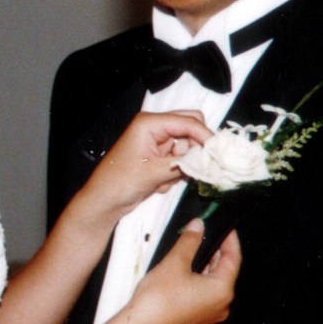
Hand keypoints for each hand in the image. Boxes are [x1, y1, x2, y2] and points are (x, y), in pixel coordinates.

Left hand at [75, 110, 212, 227]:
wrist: (104, 202)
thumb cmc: (120, 182)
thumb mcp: (154, 172)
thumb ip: (183, 163)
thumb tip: (207, 159)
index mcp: (150, 123)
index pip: (188, 122)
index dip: (205, 136)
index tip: (218, 153)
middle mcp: (155, 127)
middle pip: (190, 128)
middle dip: (196, 148)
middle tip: (200, 166)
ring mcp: (158, 142)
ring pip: (188, 146)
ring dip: (183, 164)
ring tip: (166, 180)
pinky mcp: (160, 156)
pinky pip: (180, 160)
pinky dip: (176, 173)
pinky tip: (160, 184)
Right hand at [120, 220, 240, 323]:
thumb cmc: (158, 300)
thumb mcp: (175, 262)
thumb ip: (190, 241)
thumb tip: (198, 226)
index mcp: (222, 291)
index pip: (233, 258)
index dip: (229, 239)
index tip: (224, 226)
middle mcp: (221, 306)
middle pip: (224, 272)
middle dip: (215, 251)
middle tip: (205, 233)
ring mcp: (208, 316)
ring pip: (213, 284)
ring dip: (205, 266)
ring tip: (192, 249)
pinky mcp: (195, 322)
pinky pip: (203, 297)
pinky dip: (198, 282)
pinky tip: (184, 271)